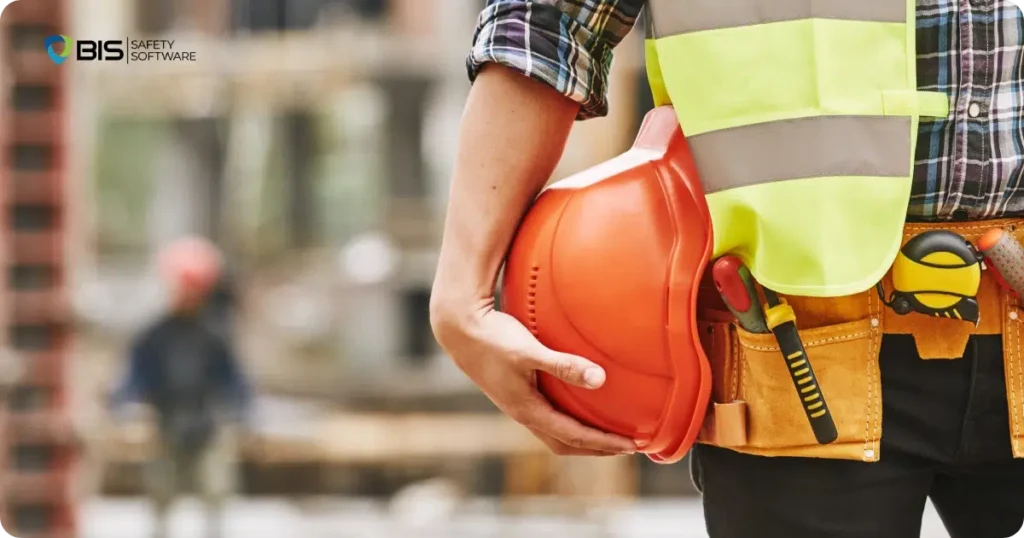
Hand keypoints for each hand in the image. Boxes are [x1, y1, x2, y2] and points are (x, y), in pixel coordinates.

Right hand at [432, 304, 636, 455]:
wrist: (458, 329)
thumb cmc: (493, 338)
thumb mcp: (529, 351)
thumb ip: (564, 364)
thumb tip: (600, 379)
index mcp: (528, 410)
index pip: (574, 436)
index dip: (604, 444)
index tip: (632, 446)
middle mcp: (523, 413)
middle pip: (565, 443)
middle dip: (596, 448)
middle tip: (625, 447)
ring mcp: (517, 404)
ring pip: (555, 431)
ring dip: (582, 436)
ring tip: (607, 431)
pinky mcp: (515, 392)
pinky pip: (548, 416)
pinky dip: (569, 420)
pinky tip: (579, 405)